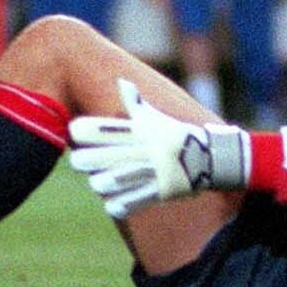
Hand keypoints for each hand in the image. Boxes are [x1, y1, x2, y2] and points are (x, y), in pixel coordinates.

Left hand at [67, 78, 248, 218]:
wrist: (210, 157)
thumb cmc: (173, 135)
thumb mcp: (156, 117)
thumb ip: (135, 103)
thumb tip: (123, 81)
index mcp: (141, 130)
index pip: (104, 128)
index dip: (83, 131)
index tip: (76, 132)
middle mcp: (144, 149)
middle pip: (100, 157)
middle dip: (83, 160)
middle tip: (79, 162)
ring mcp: (153, 171)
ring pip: (110, 182)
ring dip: (100, 183)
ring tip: (98, 182)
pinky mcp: (161, 192)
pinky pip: (130, 203)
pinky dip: (118, 205)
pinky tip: (114, 203)